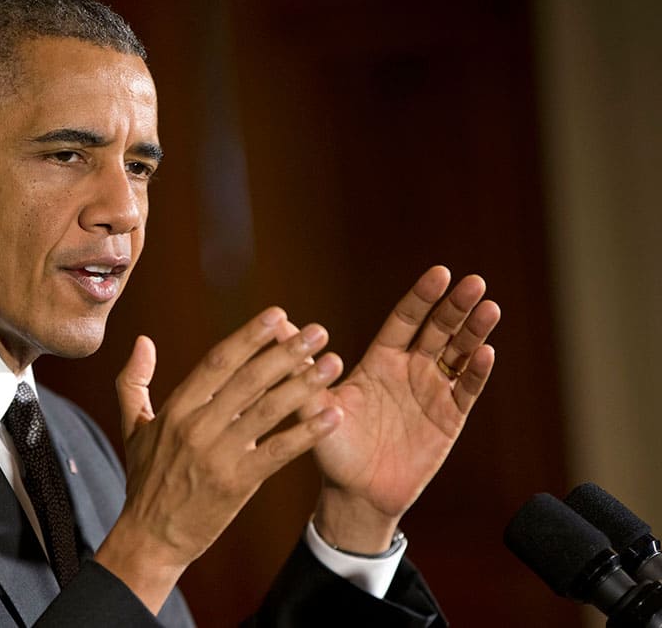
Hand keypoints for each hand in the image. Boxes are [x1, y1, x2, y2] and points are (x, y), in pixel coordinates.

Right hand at [95, 308, 344, 611]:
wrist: (150, 537)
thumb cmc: (145, 480)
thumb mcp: (132, 427)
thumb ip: (134, 381)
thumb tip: (142, 341)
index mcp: (176, 408)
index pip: (217, 361)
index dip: (249, 336)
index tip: (277, 315)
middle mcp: (197, 426)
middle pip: (248, 379)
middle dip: (286, 351)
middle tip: (317, 330)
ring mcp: (217, 455)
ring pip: (268, 410)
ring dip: (304, 384)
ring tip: (333, 363)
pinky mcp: (237, 483)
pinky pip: (278, 452)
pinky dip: (306, 432)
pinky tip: (332, 414)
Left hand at [306, 266, 499, 552]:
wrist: (356, 493)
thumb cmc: (333, 447)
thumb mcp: (316, 404)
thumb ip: (303, 367)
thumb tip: (276, 325)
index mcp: (380, 360)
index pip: (405, 320)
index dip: (422, 297)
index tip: (439, 272)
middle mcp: (409, 370)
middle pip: (438, 330)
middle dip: (455, 306)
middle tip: (475, 282)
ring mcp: (432, 393)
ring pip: (459, 355)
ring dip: (475, 332)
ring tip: (489, 308)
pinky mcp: (448, 419)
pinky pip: (465, 391)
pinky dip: (476, 373)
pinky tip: (485, 353)